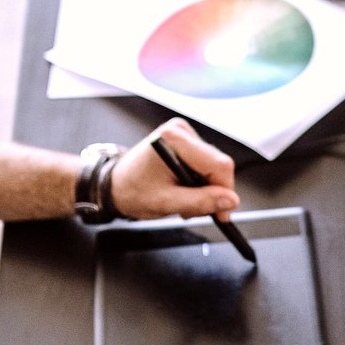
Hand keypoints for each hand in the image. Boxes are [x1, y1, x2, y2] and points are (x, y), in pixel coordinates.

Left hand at [109, 118, 240, 221]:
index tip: (223, 213)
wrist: (114, 186)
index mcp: (174, 140)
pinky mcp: (184, 141)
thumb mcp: (167, 203)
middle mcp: (180, 131)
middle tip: (196, 209)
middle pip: (217, 164)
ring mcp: (182, 134)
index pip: (218, 164)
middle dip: (211, 191)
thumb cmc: (132, 191)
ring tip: (184, 200)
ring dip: (204, 188)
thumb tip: (230, 201)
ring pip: (213, 165)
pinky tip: (182, 189)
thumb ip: (201, 201)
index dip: (225, 190)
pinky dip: (198, 181)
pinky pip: (205, 163)